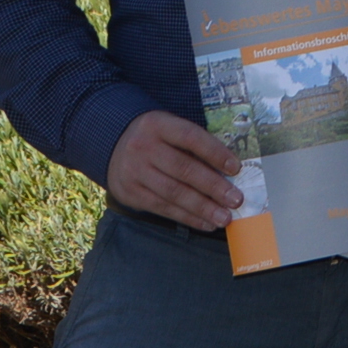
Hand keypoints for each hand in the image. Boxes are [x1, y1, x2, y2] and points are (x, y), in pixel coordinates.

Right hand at [106, 108, 242, 231]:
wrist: (111, 143)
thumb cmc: (156, 137)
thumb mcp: (170, 129)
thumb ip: (194, 146)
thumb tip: (229, 172)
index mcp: (158, 124)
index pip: (191, 138)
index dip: (215, 153)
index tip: (236, 168)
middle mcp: (143, 147)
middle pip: (183, 169)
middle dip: (213, 187)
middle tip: (235, 199)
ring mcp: (133, 171)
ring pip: (173, 192)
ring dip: (202, 208)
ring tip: (224, 217)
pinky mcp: (129, 193)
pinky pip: (162, 208)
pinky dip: (187, 217)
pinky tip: (205, 222)